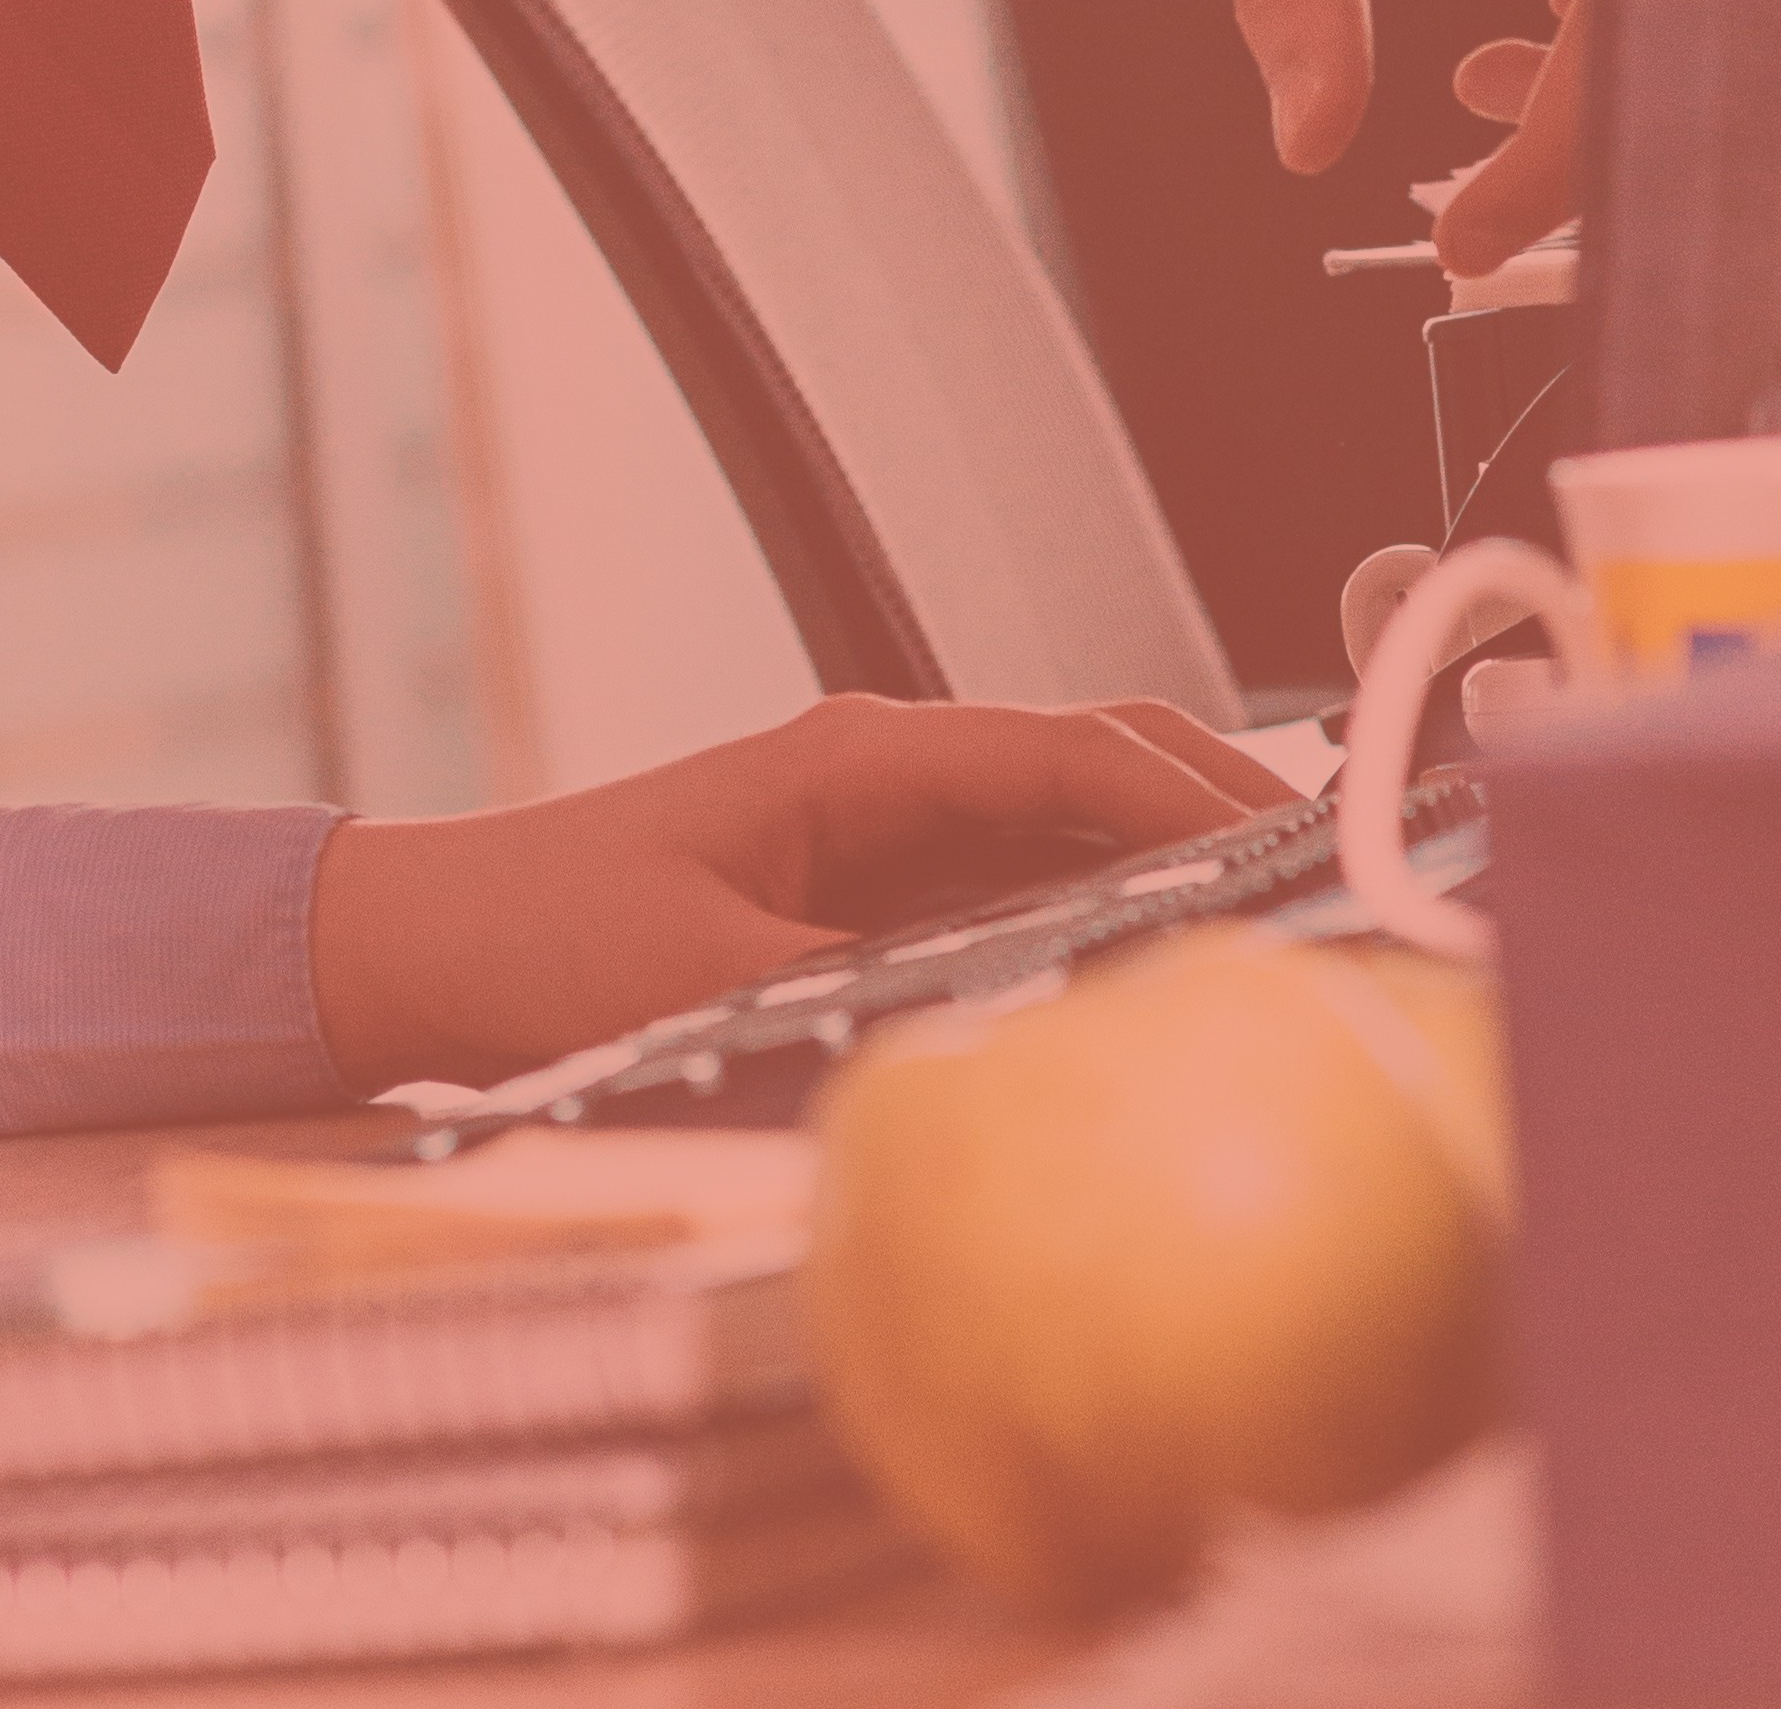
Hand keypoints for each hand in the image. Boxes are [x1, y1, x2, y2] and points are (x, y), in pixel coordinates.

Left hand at [307, 693, 1279, 1092]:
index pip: (1066, 754)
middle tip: (1351, 882)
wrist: (429, 946)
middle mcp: (886, 776)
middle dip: (1221, 806)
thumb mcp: (706, 985)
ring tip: (1300, 930)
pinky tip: (1175, 977)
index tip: (1298, 847)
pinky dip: (1109, 911)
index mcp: (858, 761)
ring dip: (1175, 862)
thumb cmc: (544, 948)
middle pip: (1094, 763)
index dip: (1189, 796)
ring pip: (1071, 822)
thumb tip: (1006, 1027)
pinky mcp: (873, 897)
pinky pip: (1021, 885)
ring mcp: (885, 833)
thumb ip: (857, 998)